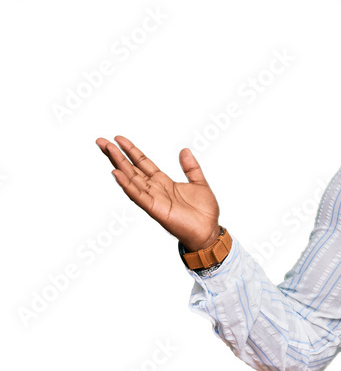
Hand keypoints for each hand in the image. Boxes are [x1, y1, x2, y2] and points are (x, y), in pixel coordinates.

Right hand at [96, 135, 220, 250]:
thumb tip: (185, 150)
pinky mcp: (155, 209)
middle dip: (117, 155)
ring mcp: (153, 198)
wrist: (209, 231)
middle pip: (131, 169)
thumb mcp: (199, 183)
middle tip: (101, 141)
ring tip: (107, 150)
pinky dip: (127, 185)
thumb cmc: (204, 212)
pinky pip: (138, 196)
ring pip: (132, 179)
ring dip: (119, 165)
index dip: (131, 150)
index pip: (143, 163)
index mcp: (164, 182)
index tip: (118, 139)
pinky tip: (117, 174)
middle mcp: (155, 189)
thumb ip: (191, 167)